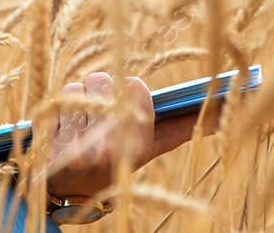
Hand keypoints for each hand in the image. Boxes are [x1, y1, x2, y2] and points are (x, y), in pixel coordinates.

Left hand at [44, 72, 219, 198]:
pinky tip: (64, 129)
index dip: (128, 88)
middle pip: (102, 80)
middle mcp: (110, 148)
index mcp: (138, 146)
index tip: (126, 95)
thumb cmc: (117, 162)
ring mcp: (80, 148)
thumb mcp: (150, 149)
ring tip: (82, 122)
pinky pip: (56, 100)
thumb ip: (181, 127)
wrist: (73, 193)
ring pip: (77, 87)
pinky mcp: (53, 144)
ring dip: (78, 98)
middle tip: (100, 110)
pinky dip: (59, 109)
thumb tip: (221, 113)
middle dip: (99, 88)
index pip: (134, 87)